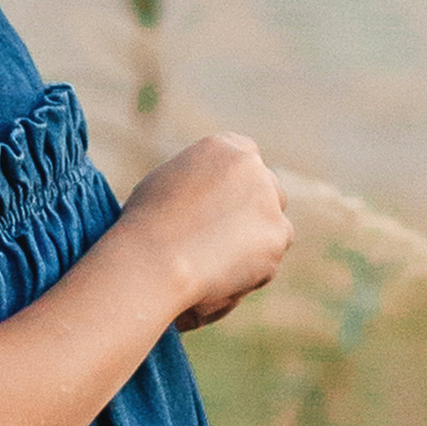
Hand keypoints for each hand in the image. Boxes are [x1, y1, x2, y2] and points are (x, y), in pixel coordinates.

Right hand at [114, 134, 293, 330]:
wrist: (156, 258)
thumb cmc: (147, 225)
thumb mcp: (168, 184)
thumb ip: (199, 185)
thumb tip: (210, 203)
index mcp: (221, 148)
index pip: (246, 154)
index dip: (239, 181)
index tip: (230, 201)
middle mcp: (252, 168)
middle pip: (268, 188)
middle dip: (256, 211)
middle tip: (230, 237)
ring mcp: (269, 201)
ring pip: (275, 225)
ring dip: (257, 242)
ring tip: (218, 264)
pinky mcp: (279, 235)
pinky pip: (271, 256)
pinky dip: (253, 270)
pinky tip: (222, 277)